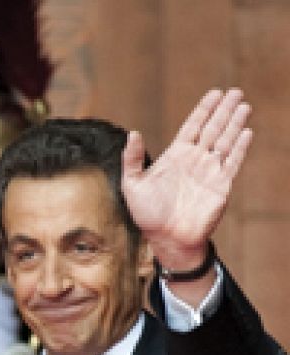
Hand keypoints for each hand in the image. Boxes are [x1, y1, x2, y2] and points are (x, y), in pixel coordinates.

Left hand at [122, 87, 252, 267]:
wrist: (167, 239)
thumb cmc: (147, 215)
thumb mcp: (132, 185)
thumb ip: (132, 159)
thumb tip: (132, 133)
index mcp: (175, 157)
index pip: (192, 127)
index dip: (204, 110)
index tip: (214, 93)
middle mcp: (194, 160)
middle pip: (213, 129)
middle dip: (224, 110)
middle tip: (236, 91)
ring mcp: (209, 171)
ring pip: (225, 141)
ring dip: (235, 123)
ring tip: (244, 105)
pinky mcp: (221, 185)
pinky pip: (233, 161)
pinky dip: (240, 147)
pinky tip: (246, 131)